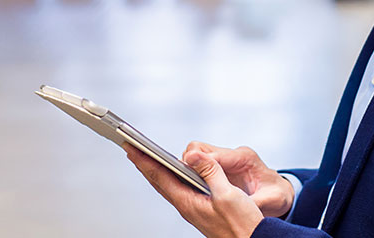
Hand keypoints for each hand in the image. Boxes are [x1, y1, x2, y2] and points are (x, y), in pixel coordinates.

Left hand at [124, 143, 263, 237]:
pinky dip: (174, 178)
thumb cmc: (242, 225)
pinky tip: (177, 173)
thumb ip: (211, 172)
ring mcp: (194, 208)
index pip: (161, 177)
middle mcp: (187, 206)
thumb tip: (193, 155)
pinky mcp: (203, 209)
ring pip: (170, 186)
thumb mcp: (228, 195)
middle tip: (132, 150)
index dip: (145, 161)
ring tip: (148, 158)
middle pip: (160, 182)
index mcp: (189, 202)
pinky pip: (182, 190)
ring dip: (158, 171)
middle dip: (146, 165)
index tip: (132, 148)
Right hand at [184, 142, 294, 217]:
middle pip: (199, 148)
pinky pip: (197, 164)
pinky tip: (187, 186)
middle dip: (188, 161)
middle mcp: (233, 155)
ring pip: (195, 154)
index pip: (216, 154)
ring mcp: (224, 160)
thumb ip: (258, 201)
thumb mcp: (273, 199)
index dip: (200, 163)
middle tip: (181, 178)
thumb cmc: (277, 194)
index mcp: (245, 158)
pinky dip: (189, 172)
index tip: (188, 169)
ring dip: (187, 167)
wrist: (280, 194)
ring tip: (182, 183)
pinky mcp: (218, 168)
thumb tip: (244, 207)